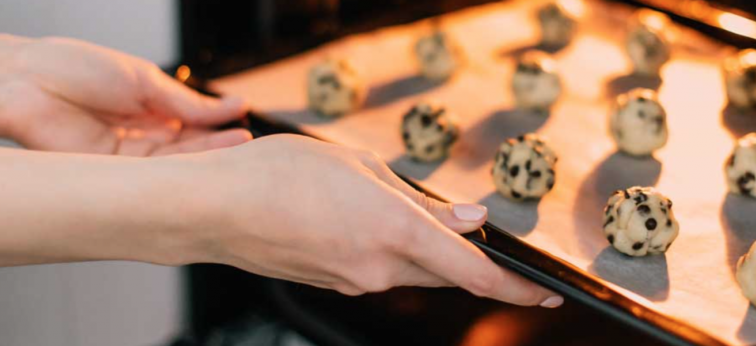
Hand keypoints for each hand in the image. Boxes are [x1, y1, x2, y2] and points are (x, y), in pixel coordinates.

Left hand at [0, 37, 250, 154]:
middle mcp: (139, 134)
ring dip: (207, 158)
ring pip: (176, 164)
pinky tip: (204, 162)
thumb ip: (187, 104)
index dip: (218, 127)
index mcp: (147, 108)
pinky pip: (153, 174)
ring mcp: (127, 156)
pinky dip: (181, 169)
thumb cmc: (74, 69)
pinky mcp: (113, 173)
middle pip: (188, 147)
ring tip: (238, 149)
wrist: (26, 82)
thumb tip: (230, 108)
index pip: (192, 123)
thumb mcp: (145, 81)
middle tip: (248, 144)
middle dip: (219, 146)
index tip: (244, 125)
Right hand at [177, 134, 562, 306]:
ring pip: (411, 271)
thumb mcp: (360, 168)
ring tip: (386, 206)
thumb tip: (464, 220)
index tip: (542, 296)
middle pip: (445, 273)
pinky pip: (378, 269)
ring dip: (419, 248)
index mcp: (396, 233)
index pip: (473, 273)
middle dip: (464, 258)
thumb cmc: (278, 175)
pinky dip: (385, 249)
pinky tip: (357, 220)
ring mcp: (355, 283)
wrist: (213, 208)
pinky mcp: (333, 283)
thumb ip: (420, 200)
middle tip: (468, 231)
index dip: (514, 289)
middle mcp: (381, 269)